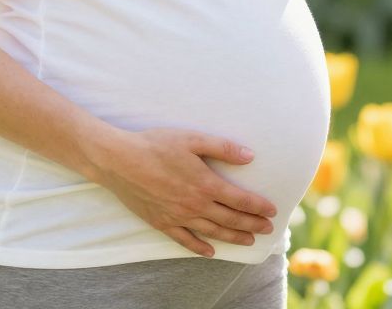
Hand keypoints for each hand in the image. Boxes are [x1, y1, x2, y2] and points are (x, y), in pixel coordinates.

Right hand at [83, 126, 279, 256]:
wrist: (119, 161)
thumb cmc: (155, 145)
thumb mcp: (192, 139)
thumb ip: (222, 148)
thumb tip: (249, 156)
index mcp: (205, 183)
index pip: (240, 200)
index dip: (258, 207)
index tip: (272, 212)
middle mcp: (195, 204)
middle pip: (230, 219)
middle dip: (252, 225)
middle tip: (268, 230)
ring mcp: (178, 217)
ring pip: (212, 232)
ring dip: (233, 237)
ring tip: (248, 241)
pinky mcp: (162, 223)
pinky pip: (185, 240)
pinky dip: (200, 247)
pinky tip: (210, 252)